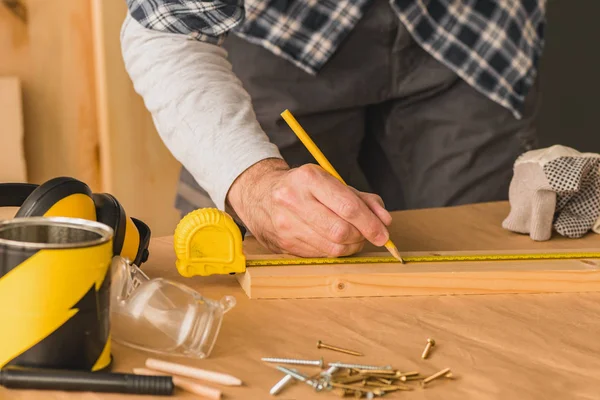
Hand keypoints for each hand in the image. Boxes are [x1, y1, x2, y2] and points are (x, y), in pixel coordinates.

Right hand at [226, 158, 392, 256]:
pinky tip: (334, 241)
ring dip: (350, 246)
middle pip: (341, 231)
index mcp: (309, 178)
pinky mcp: (284, 244)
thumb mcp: (331, 182)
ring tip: (352, 237)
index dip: (371, 224)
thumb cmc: (303, 187)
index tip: (384, 233)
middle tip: (368, 234)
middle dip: (361, 236)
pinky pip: (320, 255)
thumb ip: (362, 199)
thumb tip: (384, 221)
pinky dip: (335, 251)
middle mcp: (293, 201)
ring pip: (332, 247)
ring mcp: (286, 225)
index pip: (348, 207)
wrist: (260, 194)